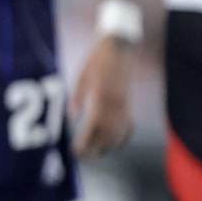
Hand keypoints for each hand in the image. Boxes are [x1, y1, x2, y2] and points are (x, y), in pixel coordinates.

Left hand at [71, 37, 134, 157]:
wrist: (121, 46)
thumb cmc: (98, 59)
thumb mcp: (82, 76)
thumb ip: (77, 99)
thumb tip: (71, 119)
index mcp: (102, 96)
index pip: (94, 126)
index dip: (85, 141)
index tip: (75, 150)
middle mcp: (116, 103)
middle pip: (107, 134)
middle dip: (95, 148)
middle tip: (82, 155)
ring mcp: (125, 104)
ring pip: (120, 132)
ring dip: (108, 146)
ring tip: (96, 153)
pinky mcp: (130, 102)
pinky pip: (130, 125)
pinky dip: (124, 137)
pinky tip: (115, 144)